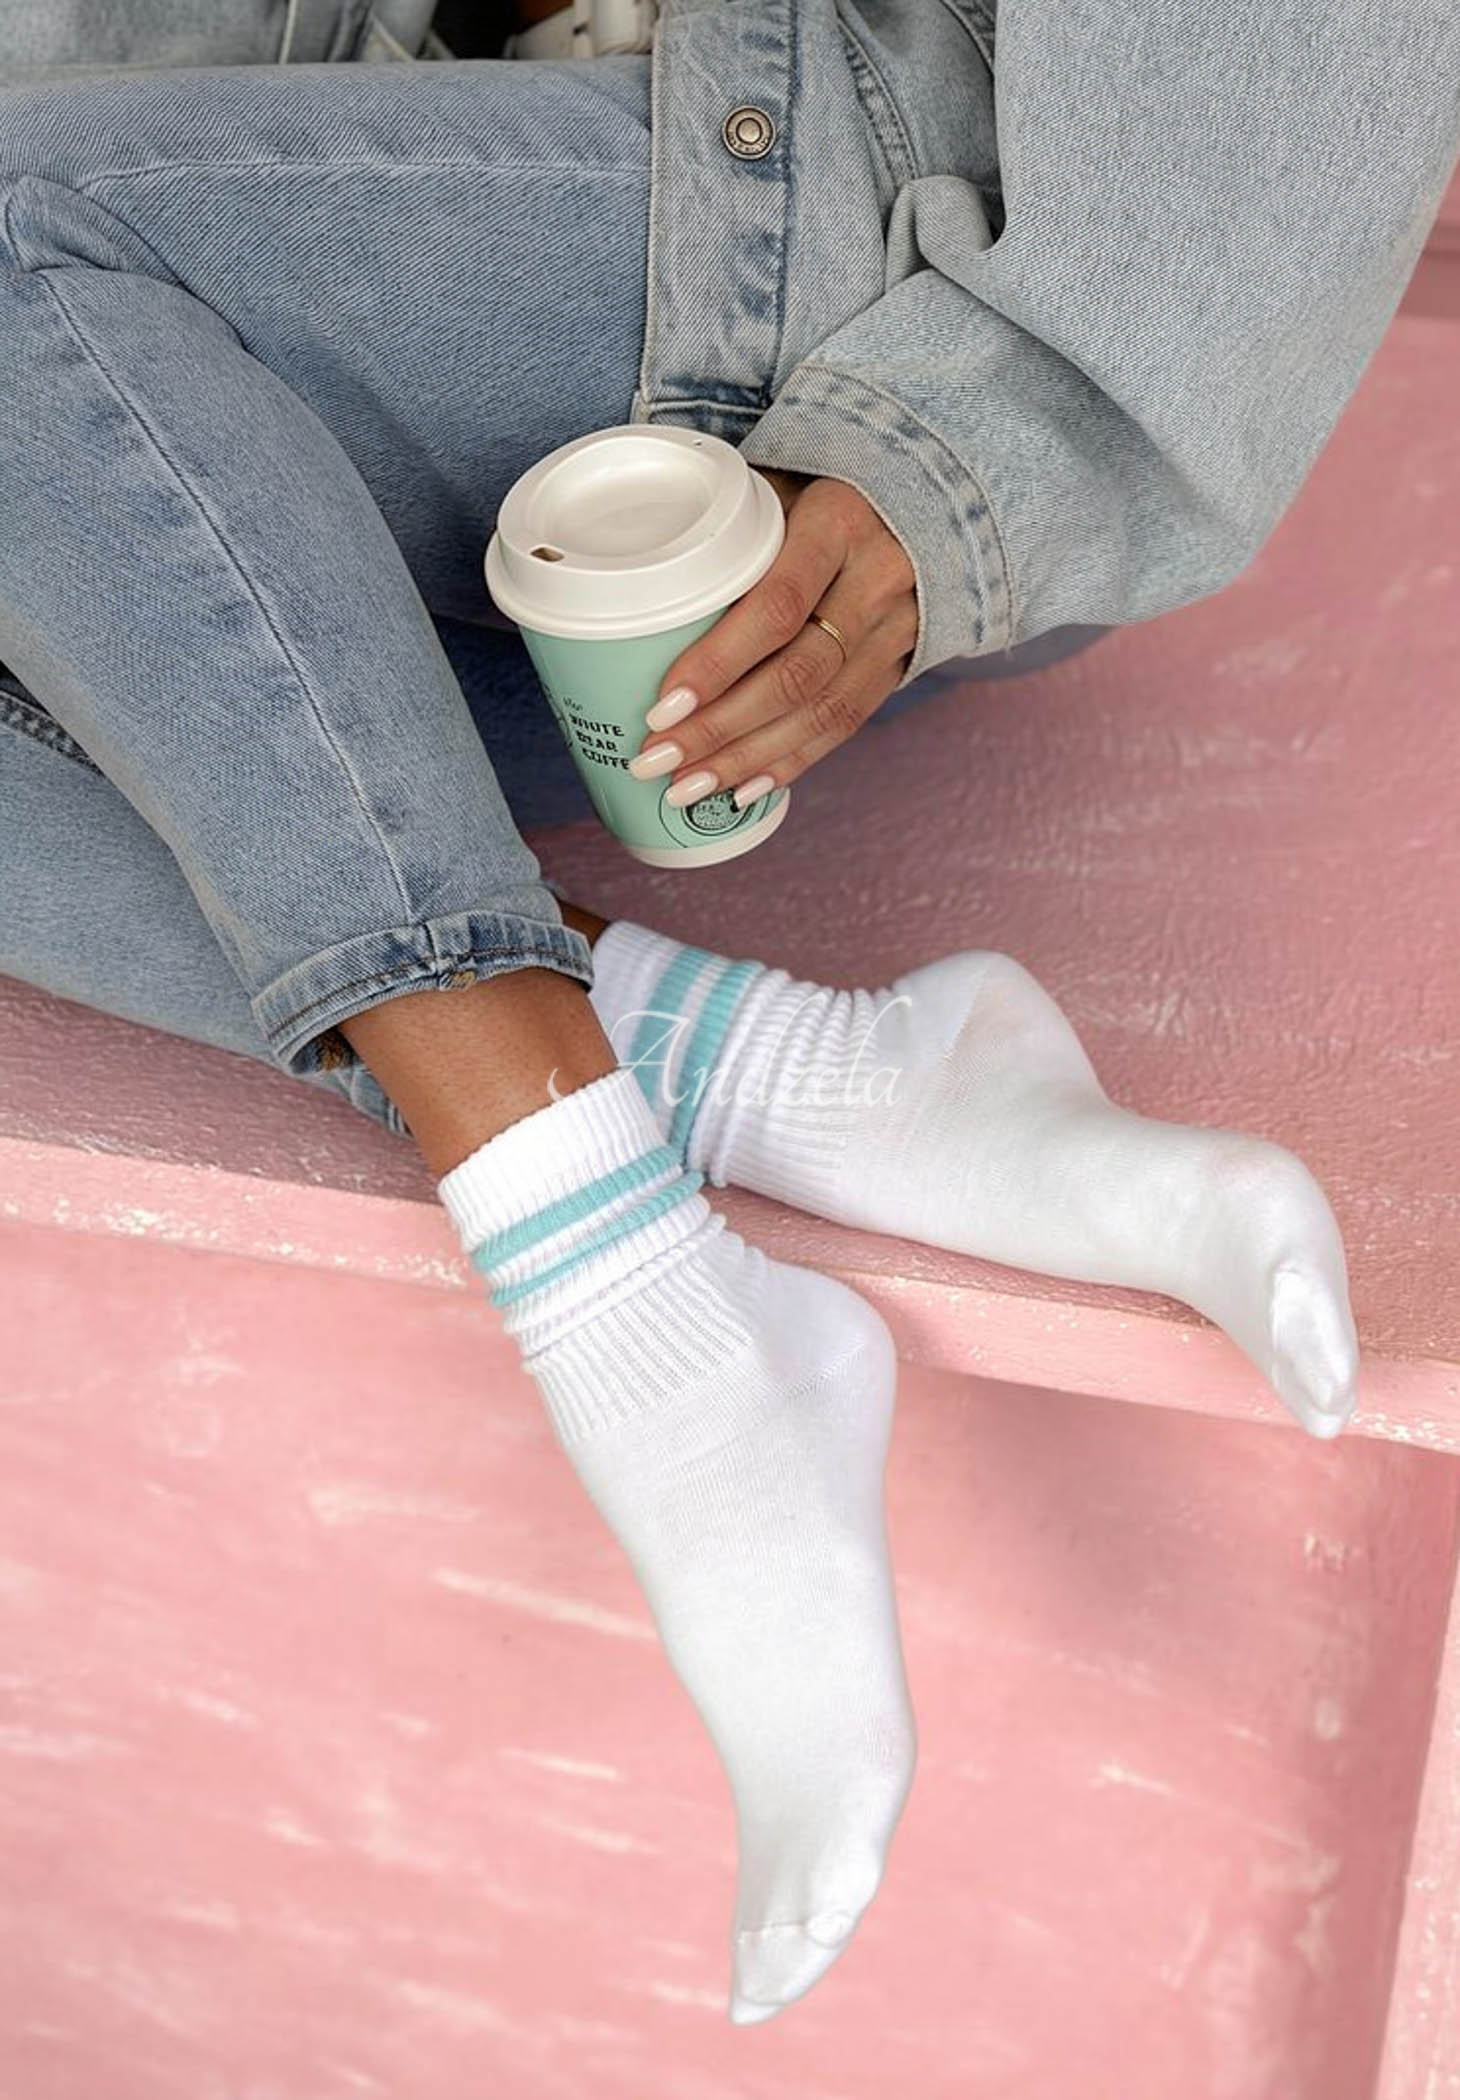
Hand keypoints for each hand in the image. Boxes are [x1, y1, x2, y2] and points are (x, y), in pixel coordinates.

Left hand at [627, 467, 919, 808]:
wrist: (924, 498)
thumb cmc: (822, 487)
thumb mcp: (779, 484)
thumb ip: (723, 526)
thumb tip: (630, 579)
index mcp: (838, 523)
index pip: (774, 607)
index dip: (716, 665)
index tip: (661, 708)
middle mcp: (877, 579)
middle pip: (796, 673)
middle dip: (719, 729)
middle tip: (656, 761)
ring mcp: (897, 627)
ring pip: (821, 711)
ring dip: (747, 758)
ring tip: (686, 789)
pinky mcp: (900, 663)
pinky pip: (847, 724)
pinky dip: (792, 762)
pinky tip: (745, 789)